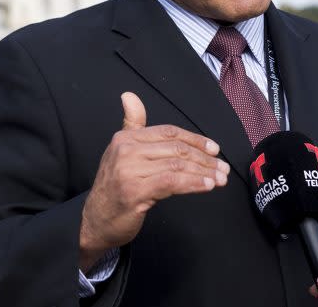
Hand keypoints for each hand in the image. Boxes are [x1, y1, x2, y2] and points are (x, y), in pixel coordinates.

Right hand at [79, 92, 229, 270]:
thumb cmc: (114, 187)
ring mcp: (128, 171)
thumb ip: (132, 125)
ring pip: (176, 165)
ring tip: (220, 179)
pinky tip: (207, 186)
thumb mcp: (121, 152)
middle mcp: (125, 150)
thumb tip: (129, 96)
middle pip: (175, 148)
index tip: (214, 149)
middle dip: (204, 159)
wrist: (95, 220)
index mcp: (126, 138)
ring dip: (203, 172)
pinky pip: (171, 182)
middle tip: (223, 168)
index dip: (195, 139)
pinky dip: (193, 183)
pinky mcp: (134, 192)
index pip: (168, 132)